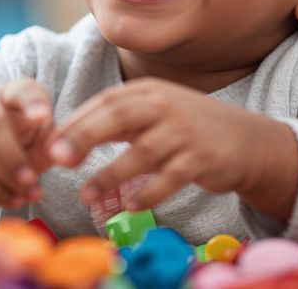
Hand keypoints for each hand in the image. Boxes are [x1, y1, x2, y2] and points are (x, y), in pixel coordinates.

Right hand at [0, 78, 53, 207]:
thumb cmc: (15, 147)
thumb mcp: (36, 144)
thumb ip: (50, 145)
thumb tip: (64, 153)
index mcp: (10, 96)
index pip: (19, 89)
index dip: (30, 101)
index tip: (43, 117)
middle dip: (15, 154)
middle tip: (33, 178)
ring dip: (7, 175)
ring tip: (29, 194)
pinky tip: (15, 200)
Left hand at [44, 77, 297, 215]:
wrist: (247, 140)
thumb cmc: (189, 128)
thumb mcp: (154, 113)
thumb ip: (116, 121)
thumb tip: (68, 138)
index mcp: (149, 91)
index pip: (105, 102)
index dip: (75, 122)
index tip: (50, 143)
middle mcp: (165, 106)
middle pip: (117, 117)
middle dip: (84, 136)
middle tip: (58, 158)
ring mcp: (184, 133)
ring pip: (141, 153)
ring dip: (110, 175)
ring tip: (86, 194)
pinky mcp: (201, 160)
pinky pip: (169, 179)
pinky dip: (148, 193)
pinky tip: (130, 206)